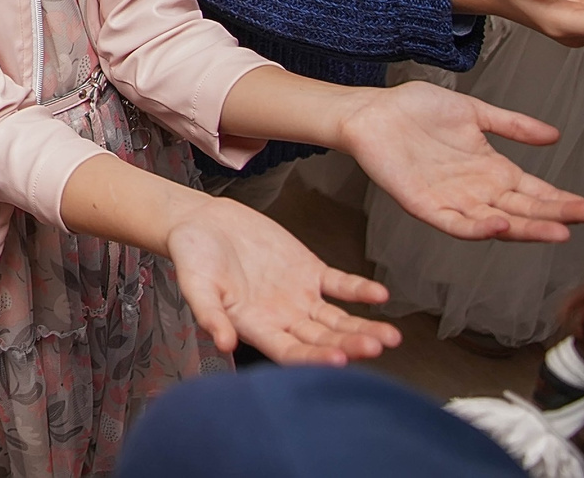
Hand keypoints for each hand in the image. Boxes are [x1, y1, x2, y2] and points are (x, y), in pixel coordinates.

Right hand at [163, 196, 396, 362]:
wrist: (203, 222)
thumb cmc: (192, 256)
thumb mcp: (195, 284)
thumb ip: (209, 313)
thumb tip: (222, 344)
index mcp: (256, 328)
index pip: (291, 352)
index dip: (315, 358)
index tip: (337, 360)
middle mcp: (284, 319)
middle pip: (323, 339)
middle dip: (350, 345)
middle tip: (374, 346)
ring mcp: (300, 297)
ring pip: (338, 319)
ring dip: (363, 327)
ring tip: (390, 335)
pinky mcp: (310, 272)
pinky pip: (340, 285)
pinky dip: (359, 290)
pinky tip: (379, 294)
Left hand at [337, 82, 583, 242]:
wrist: (370, 111)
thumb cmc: (415, 109)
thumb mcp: (473, 112)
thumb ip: (512, 125)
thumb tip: (554, 136)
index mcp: (494, 171)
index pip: (541, 193)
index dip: (572, 202)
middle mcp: (480, 192)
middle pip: (529, 211)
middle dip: (565, 216)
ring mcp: (454, 201)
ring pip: (499, 223)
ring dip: (529, 229)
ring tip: (560, 230)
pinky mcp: (425, 206)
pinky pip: (456, 224)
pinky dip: (478, 228)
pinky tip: (500, 224)